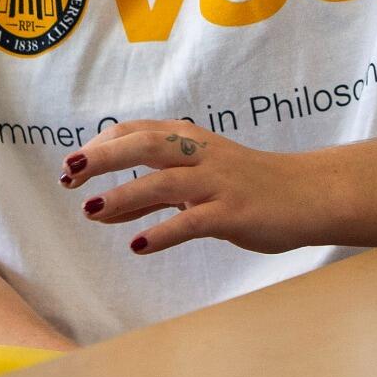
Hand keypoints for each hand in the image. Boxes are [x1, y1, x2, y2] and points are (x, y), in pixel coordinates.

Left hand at [58, 121, 334, 255]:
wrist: (307, 195)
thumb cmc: (246, 188)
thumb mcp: (195, 182)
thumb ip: (149, 194)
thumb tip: (96, 209)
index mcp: (189, 139)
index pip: (136, 131)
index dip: (101, 144)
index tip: (71, 163)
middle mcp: (200, 155)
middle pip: (144, 145)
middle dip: (103, 157)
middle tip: (68, 172)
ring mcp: (218, 183)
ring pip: (164, 181)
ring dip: (124, 195)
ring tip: (89, 210)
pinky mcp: (234, 212)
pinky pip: (193, 221)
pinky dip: (163, 231)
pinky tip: (137, 245)